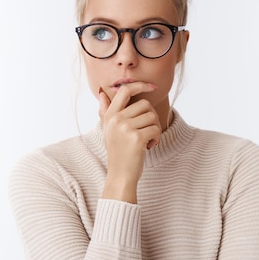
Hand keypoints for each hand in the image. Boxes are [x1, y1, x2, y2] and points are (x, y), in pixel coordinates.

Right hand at [98, 82, 160, 202]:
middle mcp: (116, 119)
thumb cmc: (117, 152)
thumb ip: (105, 111)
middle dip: (151, 117)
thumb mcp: (108, 130)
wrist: (120, 174)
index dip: (140, 85)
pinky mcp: (136, 137)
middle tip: (148, 131)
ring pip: (152, 116)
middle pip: (145, 105)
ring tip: (148, 140)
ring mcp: (125, 128)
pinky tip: (149, 146)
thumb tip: (101, 94)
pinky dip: (157, 138)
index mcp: (110, 115)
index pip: (125, 91)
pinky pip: (155, 129)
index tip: (152, 87)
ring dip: (155, 129)